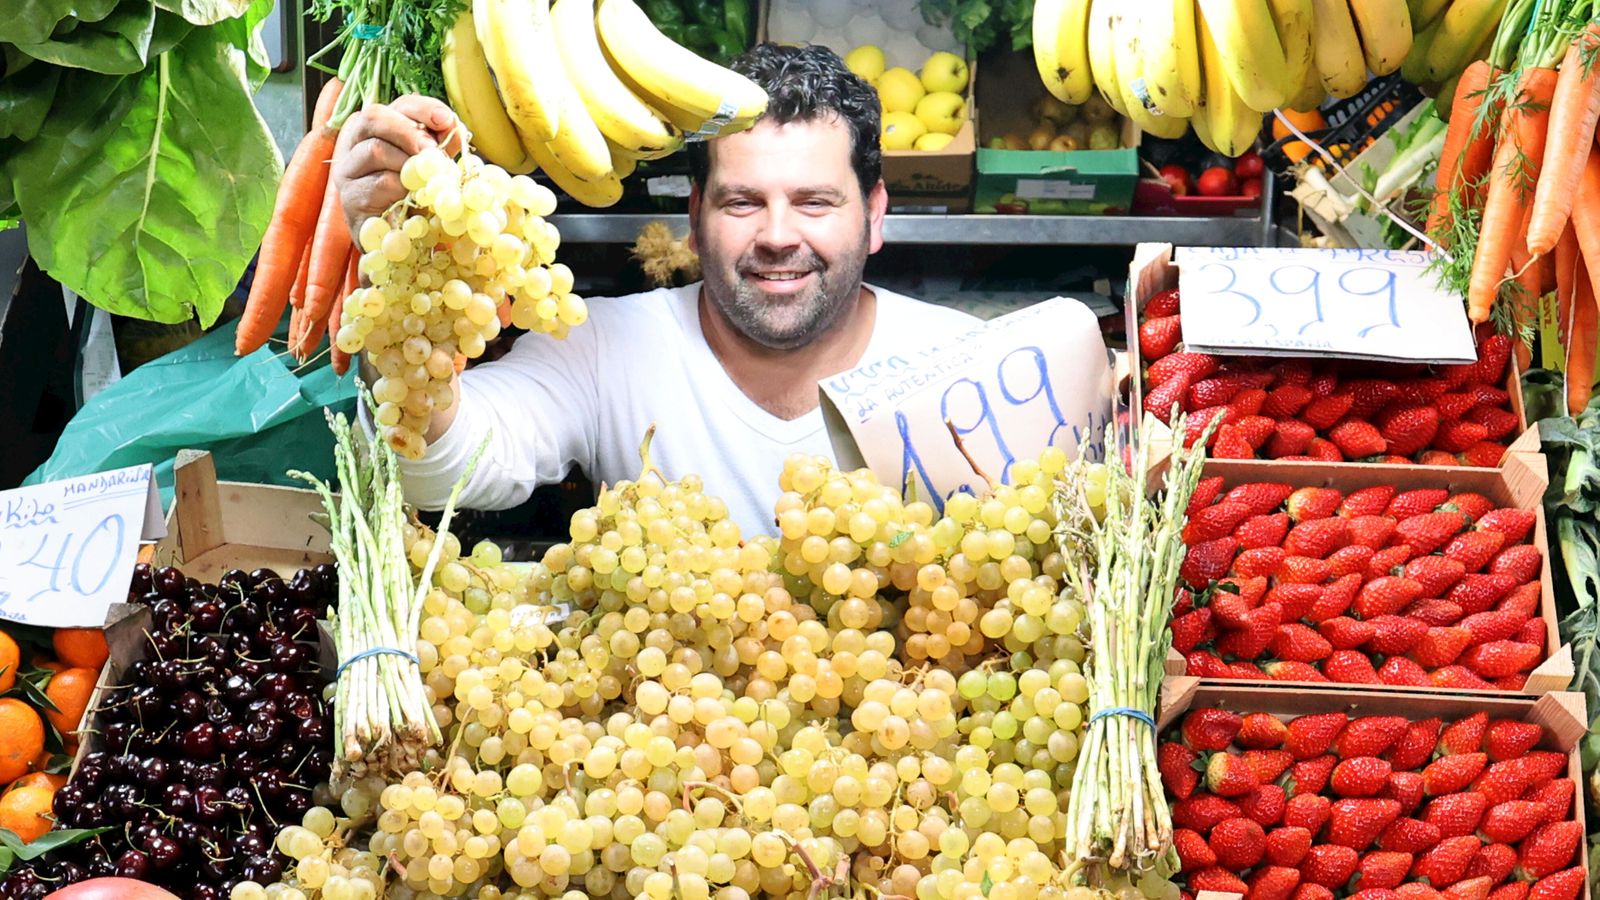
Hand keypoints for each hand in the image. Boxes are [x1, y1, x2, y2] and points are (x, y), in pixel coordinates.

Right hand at [332, 95, 463, 237]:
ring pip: (375, 149)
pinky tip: (410, 197)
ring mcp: (348, 169)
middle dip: (408, 130)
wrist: (398, 239)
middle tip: (431, 150)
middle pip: (373, 117)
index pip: (398, 104)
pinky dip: (401, 189)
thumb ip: (440, 146)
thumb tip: (454, 128)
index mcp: (379, 128)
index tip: (446, 120)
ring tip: (424, 180)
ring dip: (407, 163)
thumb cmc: (413, 196)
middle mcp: (356, 142)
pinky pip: (378, 183)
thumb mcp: (430, 167)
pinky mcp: (350, 197)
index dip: (423, 108)